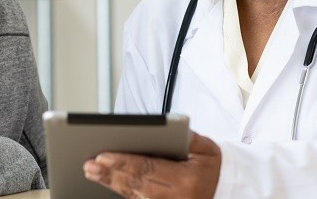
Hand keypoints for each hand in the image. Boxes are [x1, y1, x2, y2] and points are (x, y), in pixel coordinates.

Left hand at [83, 132, 220, 198]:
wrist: (226, 194)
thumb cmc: (212, 169)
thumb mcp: (208, 149)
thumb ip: (189, 137)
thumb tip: (170, 125)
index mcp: (186, 180)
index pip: (148, 169)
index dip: (123, 162)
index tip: (102, 156)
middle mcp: (175, 198)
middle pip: (136, 184)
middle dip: (110, 173)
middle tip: (90, 164)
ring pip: (133, 196)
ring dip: (111, 184)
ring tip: (92, 172)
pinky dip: (122, 193)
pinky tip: (108, 183)